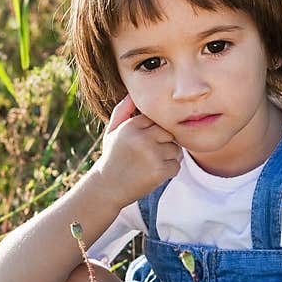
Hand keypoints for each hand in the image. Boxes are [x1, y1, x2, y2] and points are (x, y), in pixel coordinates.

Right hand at [90, 94, 181, 208]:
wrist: (106, 188)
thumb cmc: (112, 158)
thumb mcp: (112, 132)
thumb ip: (123, 111)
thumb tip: (131, 93)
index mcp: (131, 125)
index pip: (157, 120)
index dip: (152, 133)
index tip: (143, 144)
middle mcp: (142, 137)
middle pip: (169, 133)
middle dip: (163, 144)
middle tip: (147, 156)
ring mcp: (151, 154)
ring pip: (175, 150)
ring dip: (167, 159)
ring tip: (148, 165)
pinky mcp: (159, 170)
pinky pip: (176, 166)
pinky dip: (167, 173)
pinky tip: (151, 175)